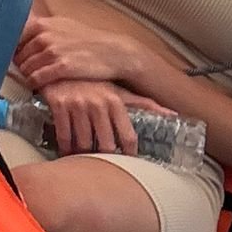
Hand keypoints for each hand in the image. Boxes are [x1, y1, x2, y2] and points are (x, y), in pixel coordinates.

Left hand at [15, 12, 149, 89]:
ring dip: (27, 76)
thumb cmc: (90, 41)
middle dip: (21, 65)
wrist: (114, 53)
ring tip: (33, 80)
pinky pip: (36, 78)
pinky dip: (34, 84)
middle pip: (19, 55)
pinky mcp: (61, 68)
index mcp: (43, 24)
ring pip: (26, 68)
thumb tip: (25, 36)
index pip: (14, 38)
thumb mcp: (64, 27)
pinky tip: (38, 87)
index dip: (14, 50)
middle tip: (26, 73)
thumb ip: (44, 30)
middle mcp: (44, 36)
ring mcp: (52, 52)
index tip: (17, 58)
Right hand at [37, 79, 171, 157]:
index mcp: (116, 101)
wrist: (61, 65)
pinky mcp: (58, 105)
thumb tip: (172, 114)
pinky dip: (65, 148)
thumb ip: (144, 104)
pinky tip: (67, 153)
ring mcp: (77, 105)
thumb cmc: (94, 83)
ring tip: (84, 160)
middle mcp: (98, 103)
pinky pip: (63, 136)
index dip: (128, 155)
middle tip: (103, 166)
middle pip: (106, 145)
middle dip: (104, 159)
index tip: (127, 163)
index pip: (128, 137)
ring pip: (83, 144)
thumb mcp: (120, 91)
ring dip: (83, 156)